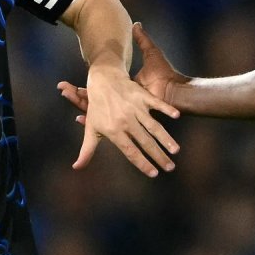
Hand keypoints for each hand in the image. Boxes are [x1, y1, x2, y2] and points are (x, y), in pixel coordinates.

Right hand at [57, 22, 187, 113]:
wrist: (175, 91)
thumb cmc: (165, 74)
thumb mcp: (151, 53)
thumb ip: (142, 40)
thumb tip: (135, 24)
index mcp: (123, 89)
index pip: (98, 88)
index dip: (84, 85)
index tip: (67, 82)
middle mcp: (120, 102)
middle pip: (94, 99)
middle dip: (77, 93)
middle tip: (61, 88)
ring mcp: (123, 111)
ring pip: (96, 109)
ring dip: (80, 102)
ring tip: (67, 95)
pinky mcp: (127, 117)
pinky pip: (106, 120)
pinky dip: (93, 120)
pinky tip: (80, 117)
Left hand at [70, 60, 180, 177]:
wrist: (103, 79)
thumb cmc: (96, 107)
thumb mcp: (91, 129)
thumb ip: (87, 150)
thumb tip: (77, 167)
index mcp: (114, 131)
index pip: (130, 151)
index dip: (142, 164)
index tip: (154, 174)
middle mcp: (125, 120)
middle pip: (145, 142)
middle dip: (159, 156)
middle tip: (170, 168)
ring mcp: (135, 108)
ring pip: (153, 126)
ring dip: (165, 138)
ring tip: (175, 151)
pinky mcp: (142, 96)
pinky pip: (156, 104)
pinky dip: (166, 109)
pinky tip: (177, 116)